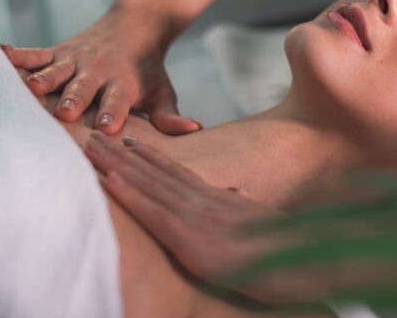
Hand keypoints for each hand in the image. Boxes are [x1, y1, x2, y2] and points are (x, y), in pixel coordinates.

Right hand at [1, 3, 199, 134]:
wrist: (137, 24)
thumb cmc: (147, 70)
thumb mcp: (162, 91)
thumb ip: (170, 115)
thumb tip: (194, 130)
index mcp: (123, 84)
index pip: (119, 101)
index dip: (114, 112)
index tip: (108, 128)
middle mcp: (98, 72)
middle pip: (85, 87)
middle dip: (76, 99)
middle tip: (67, 112)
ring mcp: (75, 60)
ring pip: (57, 70)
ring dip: (45, 79)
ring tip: (31, 88)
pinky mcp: (58, 51)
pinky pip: (36, 52)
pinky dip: (18, 53)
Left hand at [84, 132, 331, 303]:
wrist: (306, 263)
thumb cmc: (288, 248)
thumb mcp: (263, 221)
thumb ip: (246, 204)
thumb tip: (240, 190)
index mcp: (218, 200)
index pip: (176, 173)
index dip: (149, 155)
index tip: (128, 138)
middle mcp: (204, 202)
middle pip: (154, 172)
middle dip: (121, 152)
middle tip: (92, 133)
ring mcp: (197, 219)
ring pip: (148, 185)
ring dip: (116, 164)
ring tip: (90, 146)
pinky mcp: (193, 240)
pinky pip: (154, 213)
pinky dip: (130, 194)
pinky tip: (109, 180)